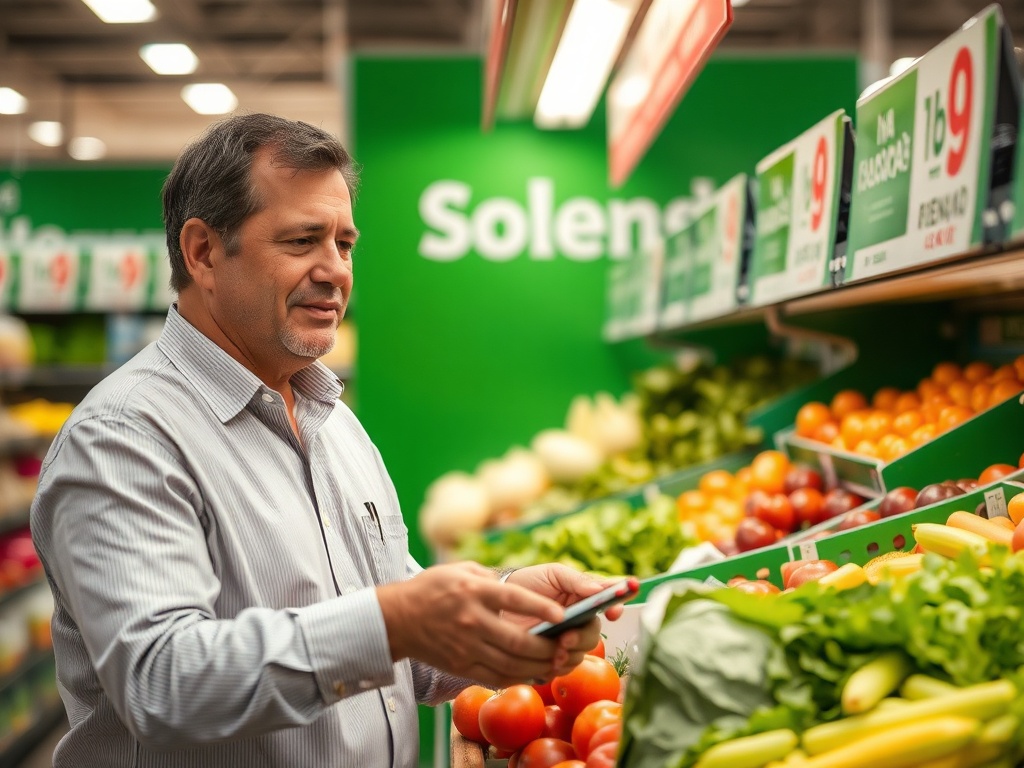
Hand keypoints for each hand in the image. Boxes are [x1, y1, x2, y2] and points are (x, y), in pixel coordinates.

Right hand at [376, 561, 578, 687]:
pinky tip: (533, 671)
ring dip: (539, 666)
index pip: (514, 599)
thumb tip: (523, 589)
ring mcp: (466, 646)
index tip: (562, 615)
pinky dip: (519, 676)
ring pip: (511, 665)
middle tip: (567, 646)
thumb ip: (491, 578)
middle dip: (548, 648)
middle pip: (518, 641)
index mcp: (474, 591)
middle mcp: (472, 620)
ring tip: (556, 662)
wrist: (397, 618)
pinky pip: (497, 677)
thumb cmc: (432, 588)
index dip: (541, 608)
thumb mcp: (460, 570)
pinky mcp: (461, 666)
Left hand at [503, 564, 626, 677]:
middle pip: (593, 634)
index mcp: (583, 599)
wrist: (494, 602)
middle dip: (583, 638)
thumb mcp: (552, 574)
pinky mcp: (549, 658)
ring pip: (580, 654)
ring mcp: (564, 641)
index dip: (616, 607)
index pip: (608, 604)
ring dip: (571, 655)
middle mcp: (578, 622)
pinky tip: (546, 663)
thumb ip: (576, 580)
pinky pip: (562, 669)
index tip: (613, 612)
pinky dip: (557, 667)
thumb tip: (599, 589)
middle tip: (566, 638)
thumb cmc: (527, 582)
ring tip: (555, 652)